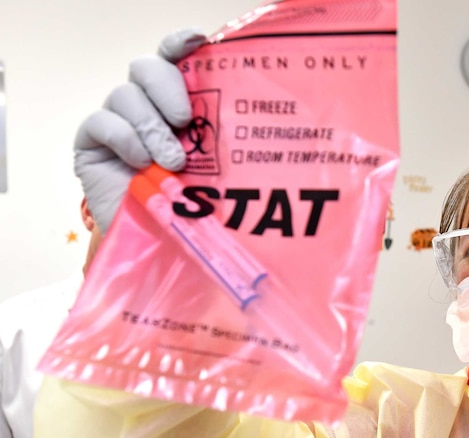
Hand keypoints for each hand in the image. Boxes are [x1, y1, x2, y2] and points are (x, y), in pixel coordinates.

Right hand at [74, 28, 207, 231]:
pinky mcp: (92, 140)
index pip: (173, 57)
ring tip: (171, 161)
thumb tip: (251, 115)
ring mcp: (117, 119)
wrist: (160, 240)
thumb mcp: (217, 168)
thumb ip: (223, 141)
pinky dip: (125, 139)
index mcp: (178, 100)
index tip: (198, 40)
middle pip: (146, 67)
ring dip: (151, 127)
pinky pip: (102, 121)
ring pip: (125, 94)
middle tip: (184, 121)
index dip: (180, 42)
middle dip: (167, 88)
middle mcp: (146, 103)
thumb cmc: (194, 200)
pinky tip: (141, 163)